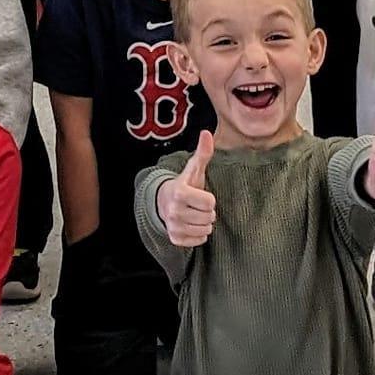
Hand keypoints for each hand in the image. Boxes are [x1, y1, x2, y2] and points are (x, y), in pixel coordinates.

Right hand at [157, 131, 216, 246]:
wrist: (163, 203)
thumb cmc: (185, 186)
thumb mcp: (193, 170)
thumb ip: (203, 153)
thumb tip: (207, 133)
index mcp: (179, 193)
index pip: (210, 202)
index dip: (209, 198)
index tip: (200, 195)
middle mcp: (174, 211)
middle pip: (209, 217)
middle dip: (207, 211)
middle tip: (197, 206)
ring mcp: (173, 226)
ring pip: (206, 230)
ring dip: (204, 223)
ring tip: (195, 214)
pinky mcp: (175, 239)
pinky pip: (199, 241)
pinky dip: (199, 234)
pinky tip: (191, 225)